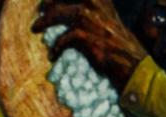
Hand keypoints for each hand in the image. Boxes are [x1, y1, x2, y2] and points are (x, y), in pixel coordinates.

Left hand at [32, 0, 146, 87]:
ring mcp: (86, 17)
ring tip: (35, 27)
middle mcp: (92, 1)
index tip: (46, 2)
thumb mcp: (108, 17)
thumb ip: (93, 8)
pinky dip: (55, 48)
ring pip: (55, 13)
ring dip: (43, 21)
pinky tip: (52, 55)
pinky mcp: (82, 35)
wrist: (130, 62)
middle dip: (47, 3)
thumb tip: (73, 9)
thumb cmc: (119, 43)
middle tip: (40, 10)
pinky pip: (61, 39)